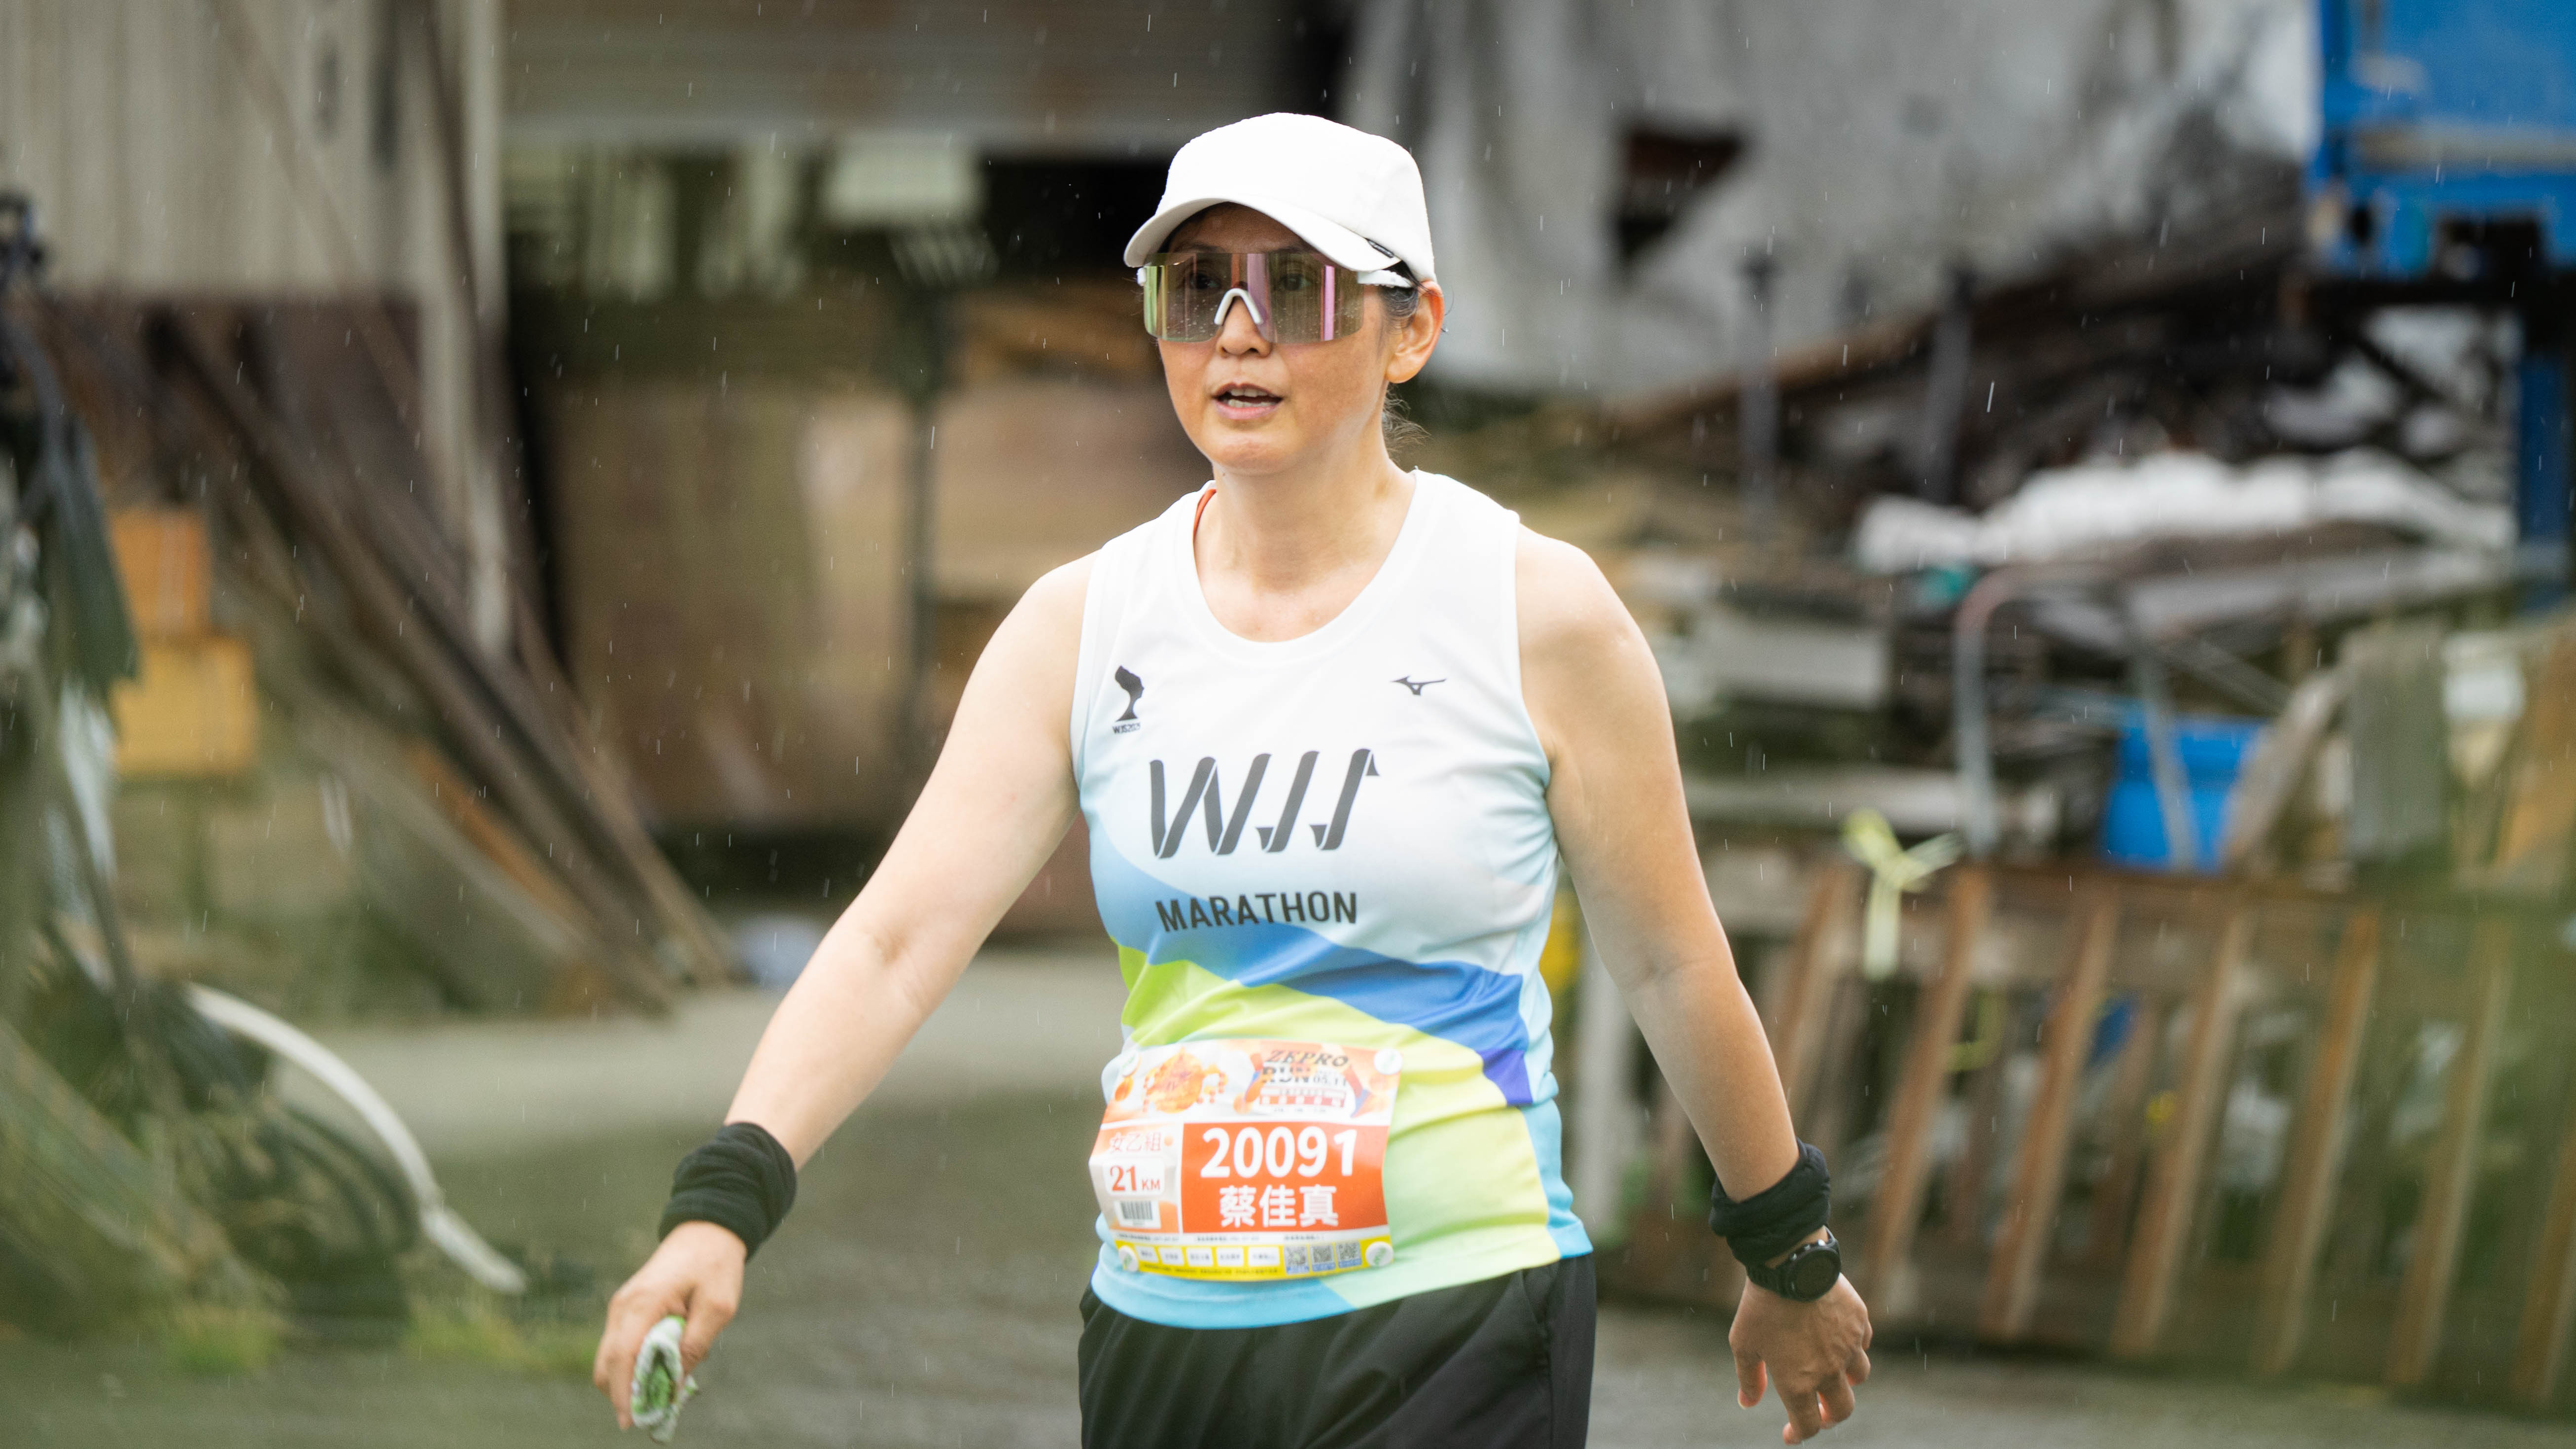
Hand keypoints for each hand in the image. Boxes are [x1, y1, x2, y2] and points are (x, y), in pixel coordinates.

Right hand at [593, 1222, 747, 1428]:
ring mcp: (621, 1307)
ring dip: (630, 1380)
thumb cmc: (715, 1266)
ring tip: (663, 1389)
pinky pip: (621, 1346)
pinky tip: (662, 1369)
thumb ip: (694, 1346)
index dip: (623, 1394)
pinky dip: (634, 1364)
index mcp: (644, 1303)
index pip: (622, 1357)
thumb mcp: (718, 1307)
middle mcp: (623, 1306)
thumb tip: (671, 1385)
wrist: (707, 1230)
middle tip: (653, 1412)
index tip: (632, 1422)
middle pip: (606, 1364)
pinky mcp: (627, 1309)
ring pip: (611, 1358)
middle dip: (623, 1393)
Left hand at [1729, 1273, 1872, 1443]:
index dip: (1799, 1434)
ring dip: (1846, 1381)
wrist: (1788, 1263)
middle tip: (1820, 1411)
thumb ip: (1749, 1378)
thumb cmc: (1760, 1306)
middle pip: (1842, 1410)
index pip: (1808, 1425)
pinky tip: (1838, 1339)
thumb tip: (1747, 1403)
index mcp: (1798, 1383)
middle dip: (1831, 1415)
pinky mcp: (1859, 1322)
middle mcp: (1829, 1371)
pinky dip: (1854, 1348)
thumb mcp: (1743, 1344)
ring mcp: (1848, 1347)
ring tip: (1831, 1372)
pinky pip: (1863, 1343)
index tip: (1791, 1433)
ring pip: (1859, 1376)